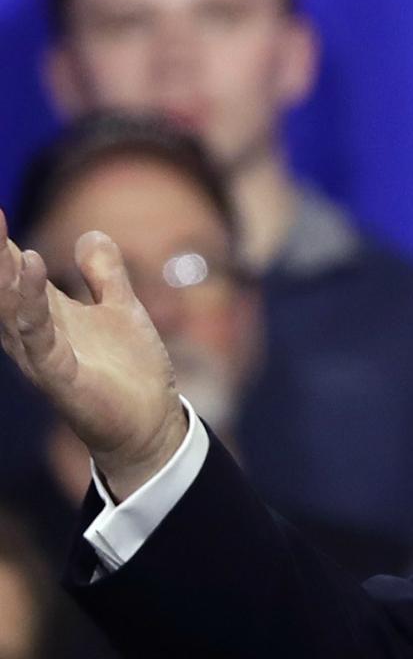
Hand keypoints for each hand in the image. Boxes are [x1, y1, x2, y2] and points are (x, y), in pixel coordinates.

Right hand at [0, 209, 184, 500]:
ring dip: (1, 267)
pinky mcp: (57, 375)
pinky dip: (28, 300)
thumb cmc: (130, 371)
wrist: (150, 424)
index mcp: (46, 312)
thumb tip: (91, 234)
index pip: (12, 269)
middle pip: (2, 283)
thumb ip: (105, 274)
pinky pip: (36, 332)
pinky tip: (30, 264)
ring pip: (11, 304)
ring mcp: (41, 353)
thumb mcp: (121, 309)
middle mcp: (33, 331)